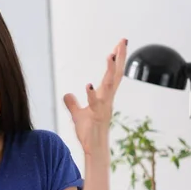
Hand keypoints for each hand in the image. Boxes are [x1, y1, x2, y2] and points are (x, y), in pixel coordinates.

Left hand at [63, 38, 127, 155]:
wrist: (93, 148)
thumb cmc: (88, 131)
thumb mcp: (77, 114)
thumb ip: (72, 103)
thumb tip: (67, 94)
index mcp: (104, 96)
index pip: (113, 74)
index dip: (116, 60)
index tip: (119, 44)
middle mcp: (107, 98)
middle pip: (116, 74)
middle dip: (120, 58)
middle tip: (123, 41)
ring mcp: (104, 107)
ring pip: (110, 85)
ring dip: (110, 70)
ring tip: (110, 56)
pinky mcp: (98, 116)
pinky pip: (95, 103)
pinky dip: (91, 94)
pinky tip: (88, 85)